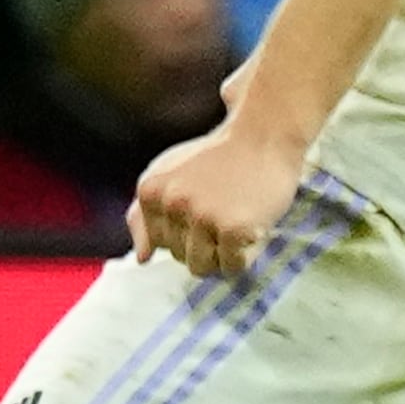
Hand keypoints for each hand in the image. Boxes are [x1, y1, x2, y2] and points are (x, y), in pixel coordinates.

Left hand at [128, 119, 305, 278]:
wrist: (264, 136)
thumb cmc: (218, 158)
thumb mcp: (169, 175)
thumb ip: (144, 215)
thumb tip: (141, 259)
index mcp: (150, 192)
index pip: (159, 243)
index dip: (187, 233)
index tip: (205, 208)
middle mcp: (171, 204)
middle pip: (179, 257)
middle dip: (204, 243)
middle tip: (225, 211)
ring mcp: (202, 216)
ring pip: (203, 267)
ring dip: (222, 255)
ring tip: (236, 224)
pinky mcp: (233, 229)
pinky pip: (232, 267)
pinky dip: (245, 257)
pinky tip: (252, 229)